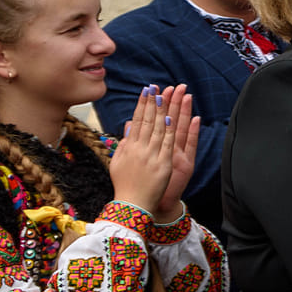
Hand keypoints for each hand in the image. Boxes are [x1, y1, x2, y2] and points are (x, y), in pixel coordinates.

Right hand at [109, 84, 194, 223]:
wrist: (132, 205)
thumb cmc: (125, 184)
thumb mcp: (119, 161)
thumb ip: (125, 142)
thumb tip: (129, 124)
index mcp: (129, 147)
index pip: (137, 120)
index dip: (143, 104)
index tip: (147, 90)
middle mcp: (139, 149)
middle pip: (148, 121)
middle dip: (153, 103)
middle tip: (157, 86)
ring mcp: (151, 156)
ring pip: (158, 129)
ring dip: (163, 111)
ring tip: (166, 96)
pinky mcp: (163, 165)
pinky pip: (168, 145)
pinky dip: (169, 131)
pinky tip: (172, 118)